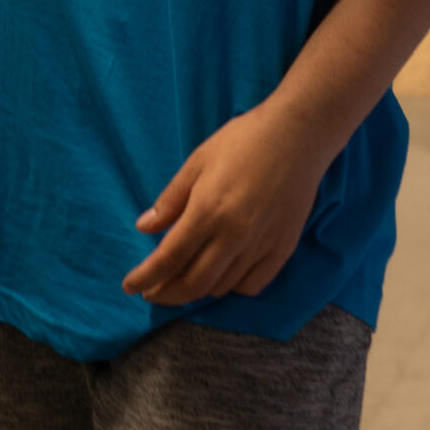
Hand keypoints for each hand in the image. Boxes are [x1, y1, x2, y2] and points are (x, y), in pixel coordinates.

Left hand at [121, 105, 326, 305]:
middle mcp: (234, 236)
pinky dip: (232, 286)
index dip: (146, 277)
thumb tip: (145, 228)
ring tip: (184, 278)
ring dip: (198, 289)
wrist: (299, 135)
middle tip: (152, 292)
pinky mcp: (283, 248)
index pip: (169, 258)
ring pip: (222, 287)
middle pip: (194, 283)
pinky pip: (253, 284)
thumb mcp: (198, 161)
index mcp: (208, 211)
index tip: (130, 286)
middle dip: (167, 294)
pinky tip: (223, 274)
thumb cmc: (244, 141)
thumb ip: (171, 200)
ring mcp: (262, 245)